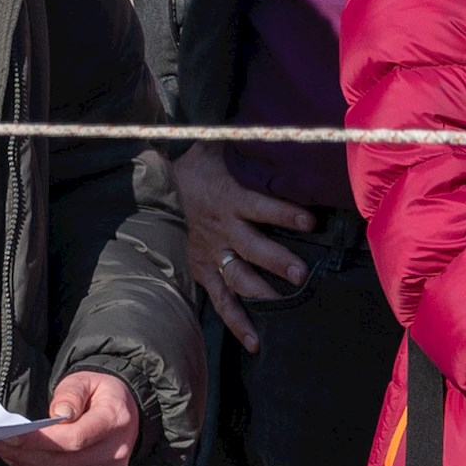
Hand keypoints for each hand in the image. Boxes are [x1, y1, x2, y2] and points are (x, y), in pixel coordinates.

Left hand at [0, 370, 143, 465]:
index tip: (9, 436)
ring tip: (2, 452)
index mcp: (115, 420)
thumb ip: (71, 394)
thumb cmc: (100, 393)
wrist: (125, 412)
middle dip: (24, 454)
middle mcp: (117, 451)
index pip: (73, 439)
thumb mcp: (86, 381)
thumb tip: (57, 414)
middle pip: (62, 462)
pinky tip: (20, 464)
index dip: (39, 441)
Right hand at [173, 141, 315, 352]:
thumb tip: (274, 125)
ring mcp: (212, 254)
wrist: (155, 187)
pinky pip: (220, 301)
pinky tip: (255, 340)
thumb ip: (243, 141)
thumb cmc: (194, 166)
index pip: (263, 208)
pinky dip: (237, 322)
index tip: (310, 221)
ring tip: (284, 301)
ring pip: (239, 278)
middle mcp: (223, 230)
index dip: (286, 214)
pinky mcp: (203, 270)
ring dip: (262, 291)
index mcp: (229, 199)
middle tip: (300, 273)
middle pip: (253, 249)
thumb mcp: (215, 147)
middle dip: (278, 261)